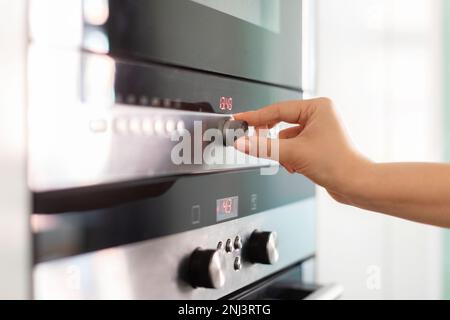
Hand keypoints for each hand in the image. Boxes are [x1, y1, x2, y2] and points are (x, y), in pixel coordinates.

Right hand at [233, 98, 369, 199]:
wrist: (355, 184)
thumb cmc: (337, 164)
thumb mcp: (293, 153)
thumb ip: (264, 147)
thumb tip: (242, 143)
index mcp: (317, 107)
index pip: (278, 109)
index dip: (256, 116)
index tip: (240, 119)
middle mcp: (319, 115)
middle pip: (281, 123)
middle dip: (271, 139)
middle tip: (252, 142)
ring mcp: (318, 130)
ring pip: (286, 138)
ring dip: (283, 152)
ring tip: (290, 162)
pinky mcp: (316, 144)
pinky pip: (293, 146)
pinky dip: (290, 157)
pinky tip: (296, 167)